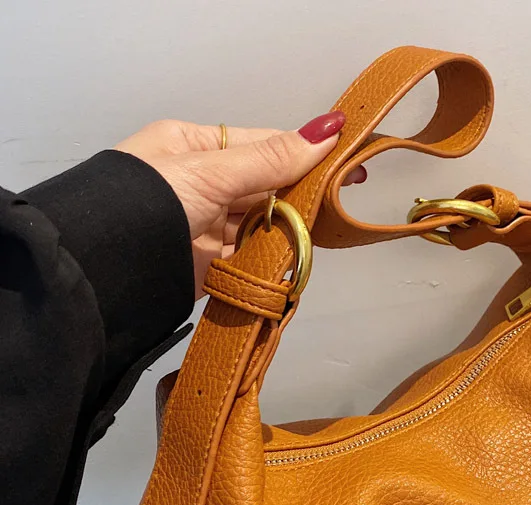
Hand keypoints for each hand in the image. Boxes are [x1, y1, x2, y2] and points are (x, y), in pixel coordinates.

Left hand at [115, 113, 365, 298]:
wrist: (107, 272)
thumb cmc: (149, 202)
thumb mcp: (211, 172)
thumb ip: (270, 159)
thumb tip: (327, 130)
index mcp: (194, 149)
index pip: (263, 146)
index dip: (306, 152)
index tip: (348, 161)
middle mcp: (203, 185)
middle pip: (266, 187)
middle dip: (300, 195)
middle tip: (344, 198)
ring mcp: (208, 227)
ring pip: (263, 225)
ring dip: (289, 230)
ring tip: (327, 227)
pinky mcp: (212, 266)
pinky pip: (252, 259)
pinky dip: (272, 260)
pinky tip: (298, 256)